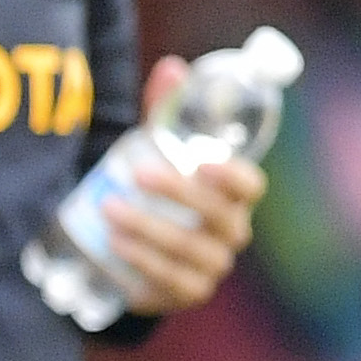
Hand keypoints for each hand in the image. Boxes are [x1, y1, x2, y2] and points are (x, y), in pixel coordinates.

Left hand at [104, 61, 263, 315]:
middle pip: (219, 216)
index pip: (251, 186)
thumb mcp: (158, 148)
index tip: (204, 162)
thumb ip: (167, 110)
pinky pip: (169, 281)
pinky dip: (142, 263)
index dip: (234, 176)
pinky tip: (115, 246)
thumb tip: (173, 68)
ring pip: (189, 250)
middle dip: (178, 195)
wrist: (135, 248)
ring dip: (149, 229)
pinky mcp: (186, 292)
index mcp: (232, 195)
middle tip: (136, 175)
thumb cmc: (157, 188)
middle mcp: (230, 232)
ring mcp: (211, 266)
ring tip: (109, 211)